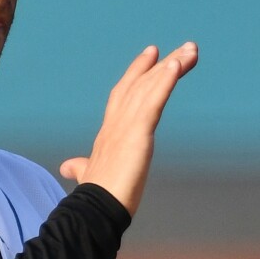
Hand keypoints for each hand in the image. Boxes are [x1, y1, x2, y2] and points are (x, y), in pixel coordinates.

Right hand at [59, 43, 198, 215]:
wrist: (94, 211)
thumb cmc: (95, 197)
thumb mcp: (88, 175)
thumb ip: (80, 167)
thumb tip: (68, 166)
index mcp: (108, 131)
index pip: (124, 93)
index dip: (138, 72)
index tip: (154, 53)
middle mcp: (116, 123)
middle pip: (141, 84)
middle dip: (163, 64)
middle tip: (188, 47)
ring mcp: (125, 127)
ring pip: (150, 88)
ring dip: (172, 66)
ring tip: (191, 50)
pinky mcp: (136, 135)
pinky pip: (152, 103)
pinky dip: (164, 83)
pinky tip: (176, 66)